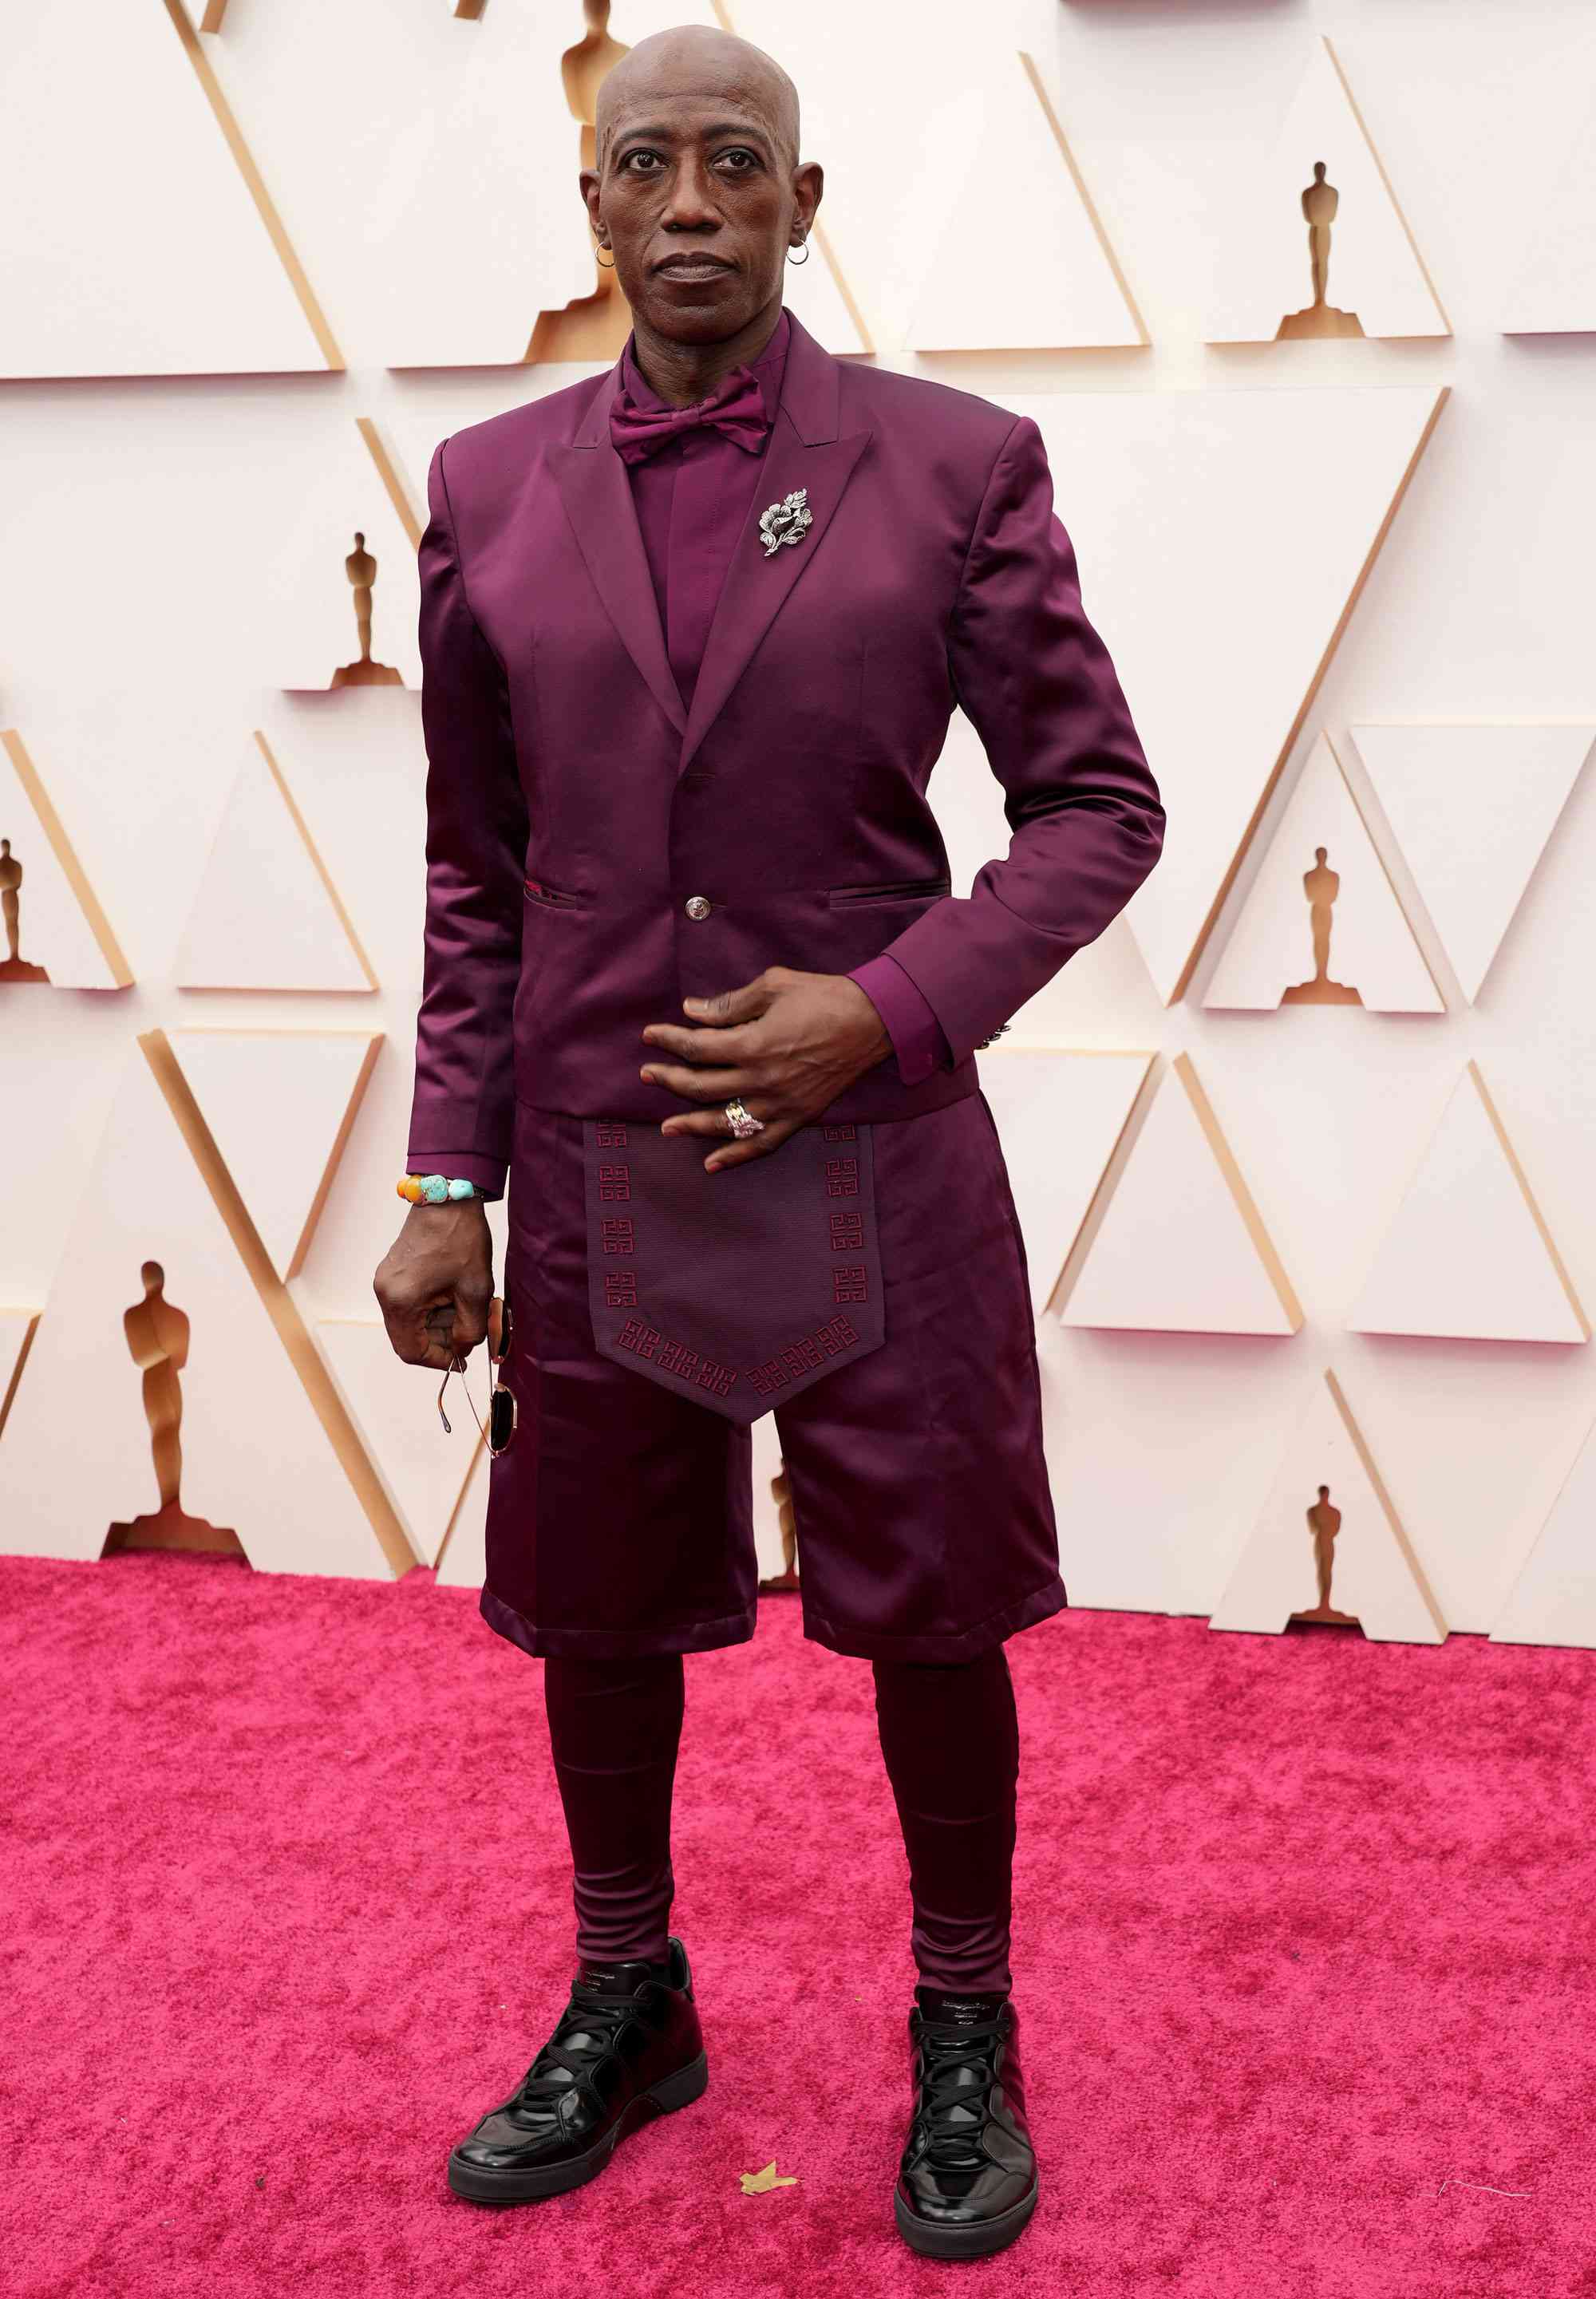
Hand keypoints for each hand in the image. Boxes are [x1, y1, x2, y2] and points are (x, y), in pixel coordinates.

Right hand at [374, 1199, 493, 1369]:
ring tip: (466, 1308)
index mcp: (401, 1301)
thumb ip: (470, 1329)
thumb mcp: (476, 1291)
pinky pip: (410, 1304)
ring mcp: (386, 1282)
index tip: (461, 1359)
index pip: (410, 1351)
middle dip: (441, 1340)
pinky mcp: (393, 1273)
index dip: (438, 1361)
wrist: (448, 1197)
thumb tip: (462, 1350)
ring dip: (438, 1323)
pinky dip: (432, 1308)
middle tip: (470, 1331)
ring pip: (410, 1321)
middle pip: (409, 1338)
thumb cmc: (462, 1239)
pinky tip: (454, 1295)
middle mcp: (385, 1293)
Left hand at [639, 967, 892, 1170]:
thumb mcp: (773, 986)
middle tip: (647, 1075)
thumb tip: (693, 1011)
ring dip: (691, 1125)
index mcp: (753, 1044)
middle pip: (701, 1087)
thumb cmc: (824, 997)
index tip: (651, 1035)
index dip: (668, 1040)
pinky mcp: (799, 1117)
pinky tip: (712, 1163)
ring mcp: (780, 1104)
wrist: (873, 1021)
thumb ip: (730, 1004)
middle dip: (668, 1080)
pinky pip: (762, 1144)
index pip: (696, 1047)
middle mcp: (762, 1080)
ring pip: (724, 1122)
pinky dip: (735, 1156)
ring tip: (666, 1127)